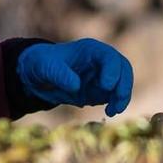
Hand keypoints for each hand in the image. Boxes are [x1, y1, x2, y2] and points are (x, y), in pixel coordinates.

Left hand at [14, 39, 133, 116]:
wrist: (39, 75)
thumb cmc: (43, 64)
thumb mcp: (46, 67)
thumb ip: (60, 74)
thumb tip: (75, 86)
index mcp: (90, 50)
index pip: (109, 57)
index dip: (112, 70)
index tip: (106, 86)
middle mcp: (101, 61)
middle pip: (122, 69)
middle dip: (124, 85)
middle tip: (117, 102)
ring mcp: (103, 76)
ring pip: (122, 83)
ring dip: (122, 97)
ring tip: (113, 111)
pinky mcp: (101, 90)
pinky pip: (115, 96)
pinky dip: (116, 104)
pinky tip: (110, 112)